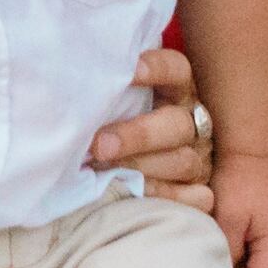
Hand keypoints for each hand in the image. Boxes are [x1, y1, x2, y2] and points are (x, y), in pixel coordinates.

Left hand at [84, 49, 214, 209]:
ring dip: (144, 167)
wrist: (133, 167)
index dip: (157, 69)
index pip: (176, 70)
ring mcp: (199, 158)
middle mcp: (192, 121)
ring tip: (108, 171)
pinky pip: (196, 198)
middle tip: (101, 145)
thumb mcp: (115, 99)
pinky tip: (138, 192)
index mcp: (175, 90)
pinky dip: (168, 196)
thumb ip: (102, 90)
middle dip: (138, 135)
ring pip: (184, 161)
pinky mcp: (200, 190)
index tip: (129, 72)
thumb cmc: (113, 122)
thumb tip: (66, 77)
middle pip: (176, 124)